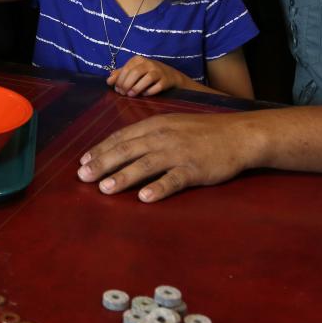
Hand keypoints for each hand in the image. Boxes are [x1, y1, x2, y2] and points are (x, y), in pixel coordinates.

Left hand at [76, 112, 261, 201]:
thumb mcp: (172, 124)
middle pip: (127, 150)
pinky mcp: (195, 169)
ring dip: (123, 176)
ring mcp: (179, 153)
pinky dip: (158, 188)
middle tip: (82, 177)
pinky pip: (174, 180)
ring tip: (104, 189)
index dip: (100, 149)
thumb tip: (122, 147)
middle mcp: (163, 137)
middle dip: (102, 163)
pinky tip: (144, 198)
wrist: (239, 134)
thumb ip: (148, 134)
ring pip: (145, 164)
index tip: (82, 161)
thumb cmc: (203, 131)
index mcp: (154, 125)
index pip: (121, 137)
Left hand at [106, 56, 191, 96]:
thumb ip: (120, 74)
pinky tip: (144, 94)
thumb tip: (108, 81)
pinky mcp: (166, 80)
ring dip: (136, 89)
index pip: (126, 69)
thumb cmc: (147, 73)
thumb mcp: (133, 70)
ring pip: (146, 79)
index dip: (119, 80)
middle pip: (135, 73)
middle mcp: (149, 63)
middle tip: (123, 93)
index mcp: (138, 59)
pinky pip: (156, 87)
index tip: (117, 89)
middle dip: (126, 85)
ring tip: (131, 95)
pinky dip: (149, 92)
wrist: (170, 75)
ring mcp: (158, 71)